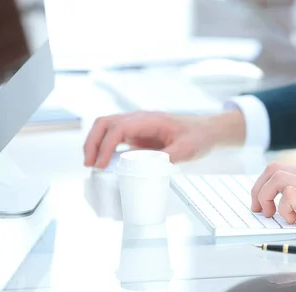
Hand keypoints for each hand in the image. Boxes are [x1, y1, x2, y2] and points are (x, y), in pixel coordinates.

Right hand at [83, 110, 245, 167]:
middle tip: (89, 164)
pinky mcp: (137, 134)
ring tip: (92, 164)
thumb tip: (150, 168)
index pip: (119, 128)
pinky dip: (104, 146)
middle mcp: (139, 119)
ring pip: (106, 127)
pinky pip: (114, 136)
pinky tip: (103, 161)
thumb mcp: (187, 149)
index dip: (106, 145)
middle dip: (92, 142)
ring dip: (95, 143)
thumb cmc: (197, 136)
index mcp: (149, 120)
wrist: (205, 130)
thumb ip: (168, 157)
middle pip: (105, 123)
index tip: (101, 164)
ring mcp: (136, 125)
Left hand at [251, 163, 295, 237]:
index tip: (265, 200)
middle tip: (260, 209)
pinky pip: (288, 195)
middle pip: (273, 168)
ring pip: (276, 177)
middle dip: (258, 189)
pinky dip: (283, 209)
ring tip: (273, 215)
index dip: (267, 183)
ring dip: (266, 197)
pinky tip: (295, 221)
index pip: (283, 168)